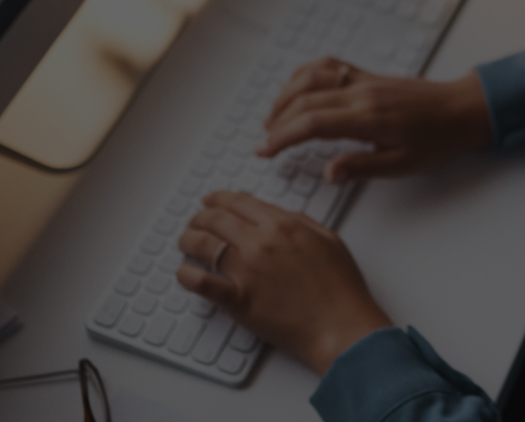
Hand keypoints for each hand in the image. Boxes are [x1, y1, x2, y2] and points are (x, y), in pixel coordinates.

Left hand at [175, 191, 390, 373]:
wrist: (341, 326)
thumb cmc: (341, 288)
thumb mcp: (328, 240)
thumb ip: (301, 222)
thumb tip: (278, 214)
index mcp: (283, 225)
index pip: (239, 202)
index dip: (219, 198)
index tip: (210, 200)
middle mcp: (261, 243)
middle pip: (216, 219)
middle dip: (200, 216)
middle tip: (195, 220)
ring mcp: (247, 271)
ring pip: (203, 244)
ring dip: (188, 239)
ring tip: (185, 241)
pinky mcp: (239, 300)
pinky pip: (201, 283)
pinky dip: (186, 275)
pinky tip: (183, 272)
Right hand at [257, 56, 491, 179]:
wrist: (463, 109)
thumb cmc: (439, 140)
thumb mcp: (404, 165)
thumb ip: (363, 167)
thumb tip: (328, 172)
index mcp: (369, 117)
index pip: (312, 123)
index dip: (283, 137)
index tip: (264, 152)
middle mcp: (362, 92)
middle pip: (304, 100)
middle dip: (277, 122)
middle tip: (263, 144)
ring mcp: (363, 79)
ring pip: (310, 77)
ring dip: (284, 96)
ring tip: (272, 120)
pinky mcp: (367, 74)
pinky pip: (327, 65)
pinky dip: (304, 74)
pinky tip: (295, 89)